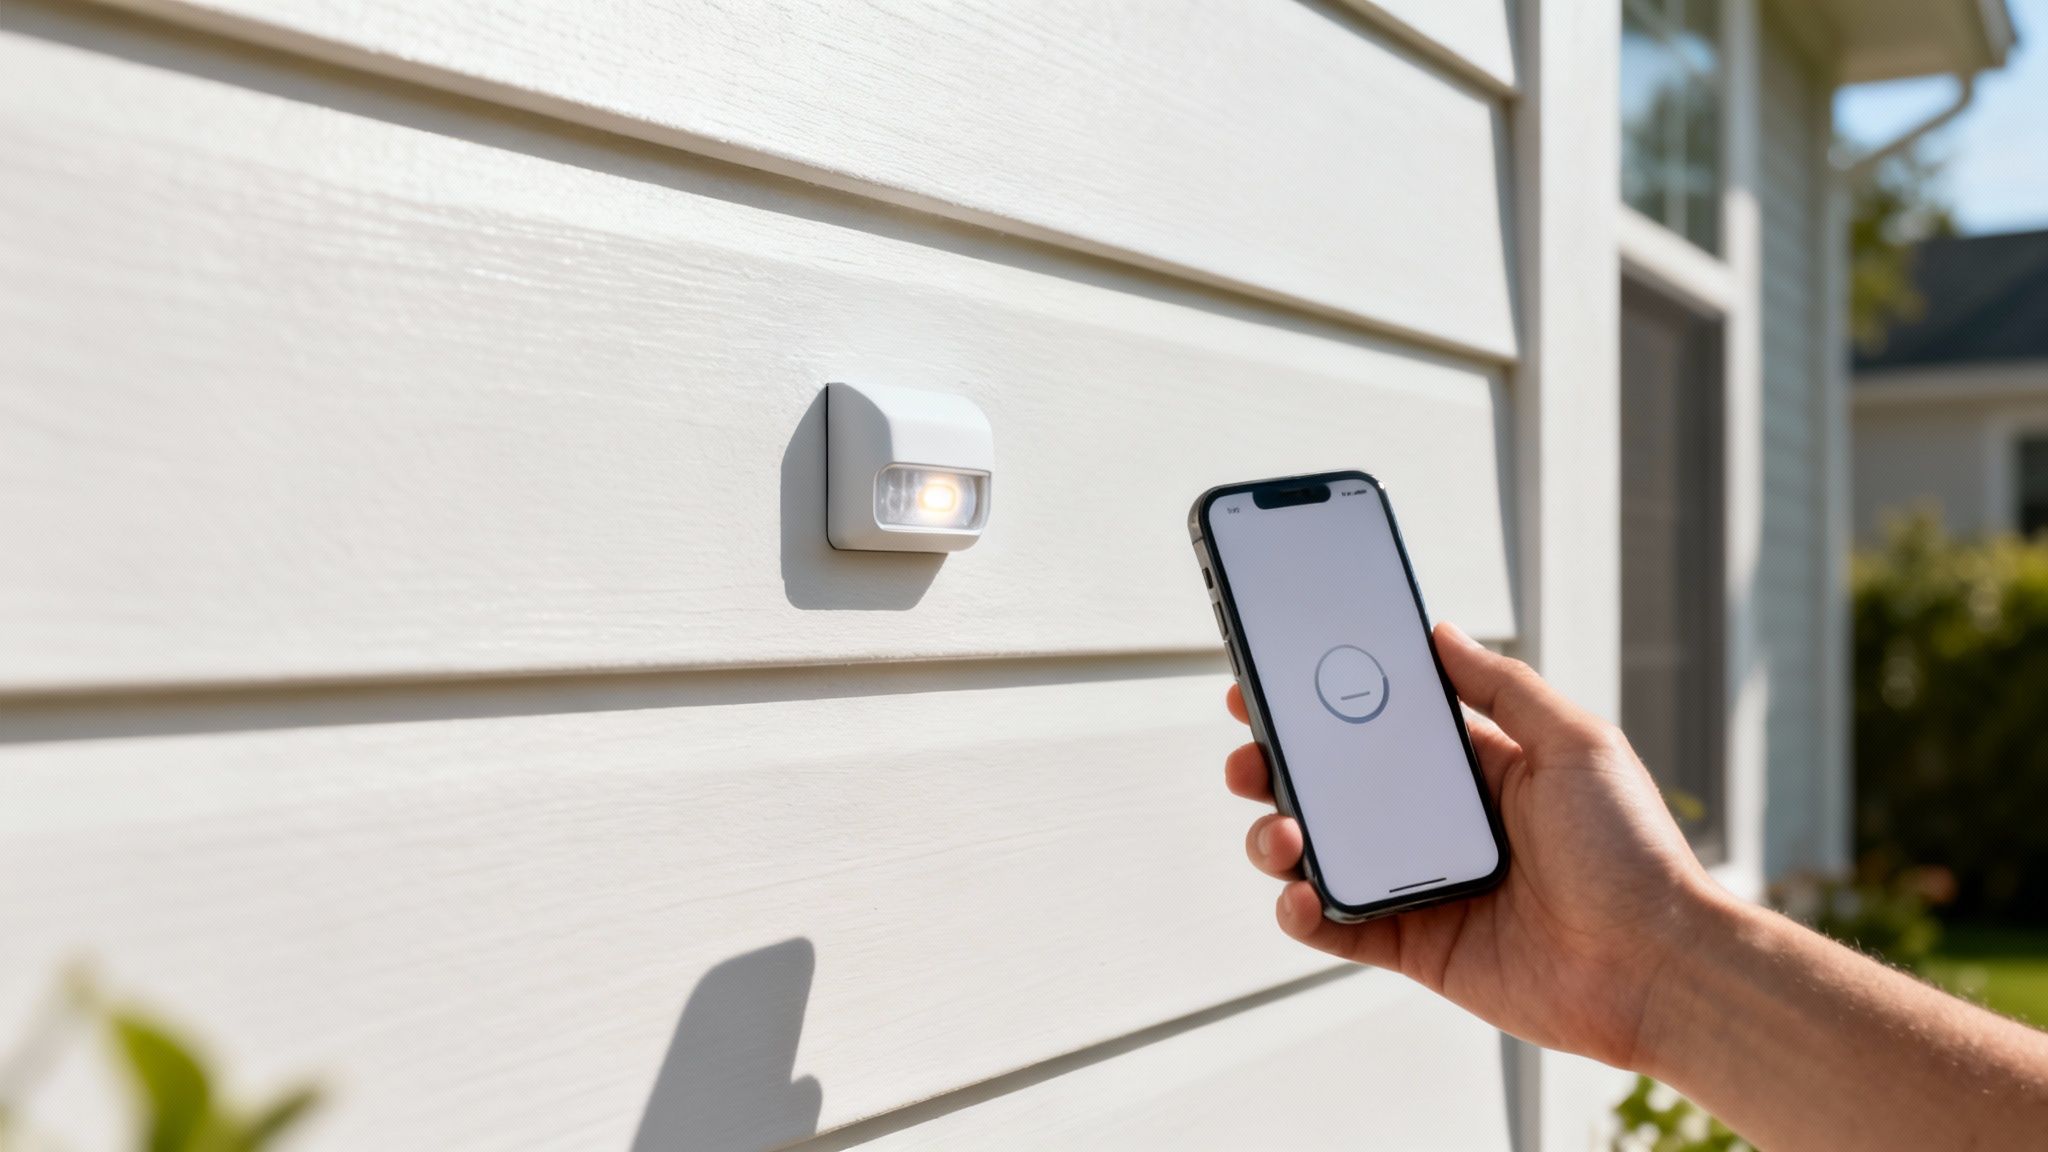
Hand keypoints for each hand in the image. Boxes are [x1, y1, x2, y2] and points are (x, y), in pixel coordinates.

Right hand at [1226, 621, 1717, 1067]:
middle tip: (1249, 758)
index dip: (1318, 707)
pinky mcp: (1414, 947)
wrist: (1658, 965)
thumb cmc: (1633, 853)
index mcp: (1473, 770)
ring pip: (1319, 853)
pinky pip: (1336, 927)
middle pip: (1331, 789)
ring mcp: (1420, 887)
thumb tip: (1440, 631)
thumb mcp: (1576, 742)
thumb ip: (1502, 686)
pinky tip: (1300, 893)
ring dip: (1276, 837)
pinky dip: (1301, 911)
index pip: (1376, 727)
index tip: (1266, 685)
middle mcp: (1437, 825)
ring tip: (1279, 832)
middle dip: (1275, 768)